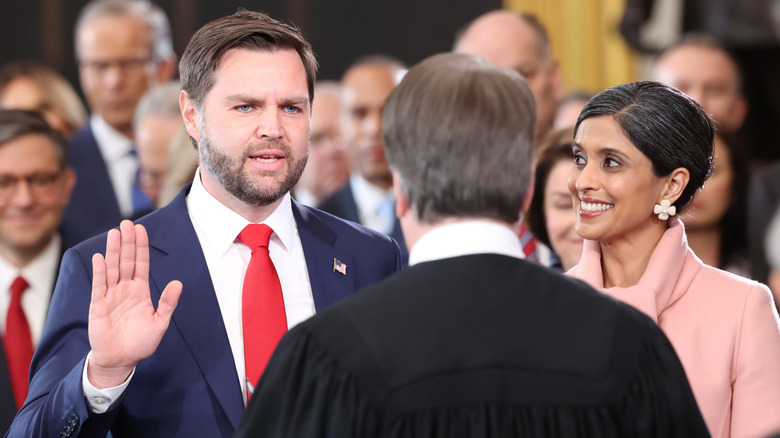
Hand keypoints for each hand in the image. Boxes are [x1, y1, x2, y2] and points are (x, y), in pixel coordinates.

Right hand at [87, 220, 181, 388]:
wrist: (121, 360)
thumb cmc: (140, 343)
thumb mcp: (160, 322)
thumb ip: (167, 303)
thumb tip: (177, 283)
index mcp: (140, 291)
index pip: (141, 264)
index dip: (141, 247)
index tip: (141, 229)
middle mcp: (125, 289)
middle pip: (126, 261)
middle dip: (128, 242)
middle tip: (127, 223)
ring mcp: (111, 295)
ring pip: (113, 268)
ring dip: (114, 251)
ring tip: (115, 233)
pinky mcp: (98, 305)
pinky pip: (99, 285)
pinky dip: (100, 271)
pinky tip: (100, 257)